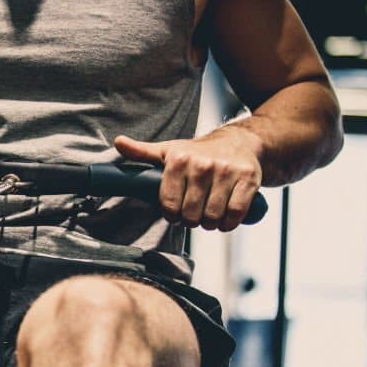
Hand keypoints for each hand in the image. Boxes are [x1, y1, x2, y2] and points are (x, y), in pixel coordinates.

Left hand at [114, 127, 262, 231]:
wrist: (240, 143)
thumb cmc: (198, 153)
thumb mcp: (168, 150)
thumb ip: (142, 152)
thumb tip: (118, 142)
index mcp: (179, 159)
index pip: (169, 205)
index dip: (171, 214)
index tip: (175, 211)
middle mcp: (202, 164)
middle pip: (190, 214)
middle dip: (191, 220)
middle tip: (194, 213)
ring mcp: (227, 172)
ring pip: (212, 217)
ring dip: (210, 224)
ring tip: (208, 215)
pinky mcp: (248, 180)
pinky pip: (235, 214)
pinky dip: (229, 223)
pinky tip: (224, 219)